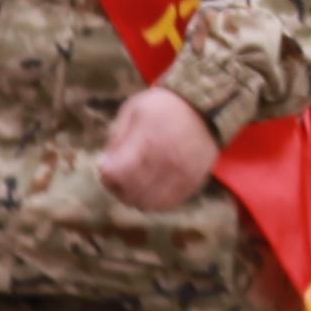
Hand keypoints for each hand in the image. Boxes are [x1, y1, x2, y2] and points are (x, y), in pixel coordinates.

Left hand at [96, 84, 220, 213]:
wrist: (205, 107)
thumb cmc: (162, 107)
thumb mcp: (132, 111)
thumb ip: (116, 139)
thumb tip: (105, 165)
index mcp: (147, 141)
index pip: (116, 175)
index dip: (106, 174)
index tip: (106, 167)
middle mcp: (166, 162)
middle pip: (131, 192)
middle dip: (117, 188)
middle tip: (117, 178)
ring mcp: (182, 175)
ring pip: (150, 203)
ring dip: (136, 197)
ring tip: (133, 184)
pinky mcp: (193, 183)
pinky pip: (169, 203)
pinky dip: (155, 200)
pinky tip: (151, 188)